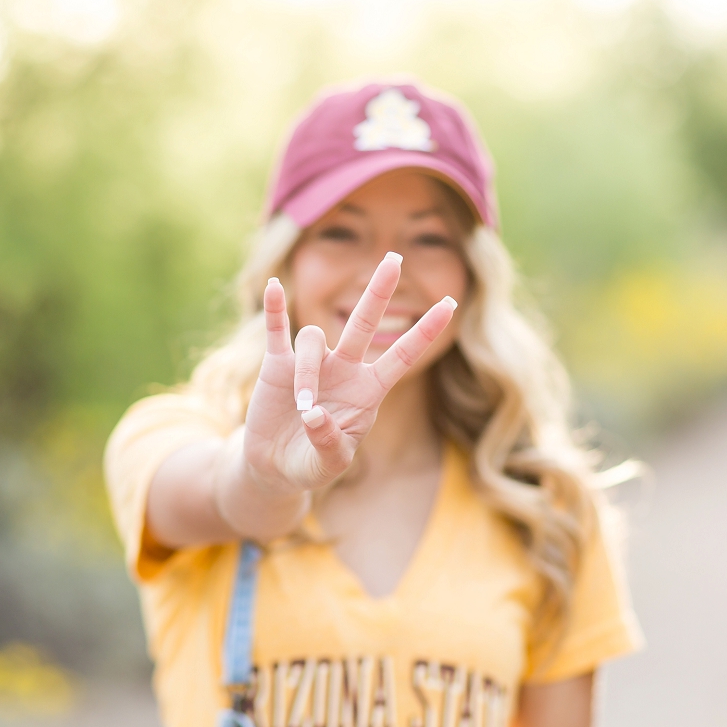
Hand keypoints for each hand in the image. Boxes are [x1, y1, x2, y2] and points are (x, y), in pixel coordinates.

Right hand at [241, 252, 457, 493]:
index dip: (424, 332)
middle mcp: (344, 369)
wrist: (275, 467)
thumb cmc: (312, 464)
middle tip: (395, 258)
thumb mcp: (329, 464)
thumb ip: (329, 443)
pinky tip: (274, 285)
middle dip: (379, 293)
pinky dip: (275, 309)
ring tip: (302, 407)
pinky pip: (277, 329)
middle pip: (364, 322)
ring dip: (307, 373)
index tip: (451, 303)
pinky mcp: (277, 364)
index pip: (402, 356)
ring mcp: (312, 363)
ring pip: (313, 341)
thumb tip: (314, 414)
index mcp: (368, 391)